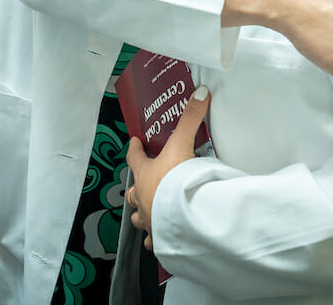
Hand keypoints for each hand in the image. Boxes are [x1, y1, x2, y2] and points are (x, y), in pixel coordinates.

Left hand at [125, 87, 209, 251]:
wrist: (182, 216)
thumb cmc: (175, 181)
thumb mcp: (182, 144)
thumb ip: (191, 118)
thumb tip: (200, 92)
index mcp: (145, 175)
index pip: (133, 158)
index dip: (133, 149)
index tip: (133, 142)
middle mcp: (143, 198)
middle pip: (132, 192)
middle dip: (135, 188)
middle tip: (139, 184)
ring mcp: (150, 220)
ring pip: (139, 217)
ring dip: (141, 214)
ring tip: (146, 214)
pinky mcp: (160, 237)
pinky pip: (153, 240)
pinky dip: (154, 239)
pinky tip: (157, 240)